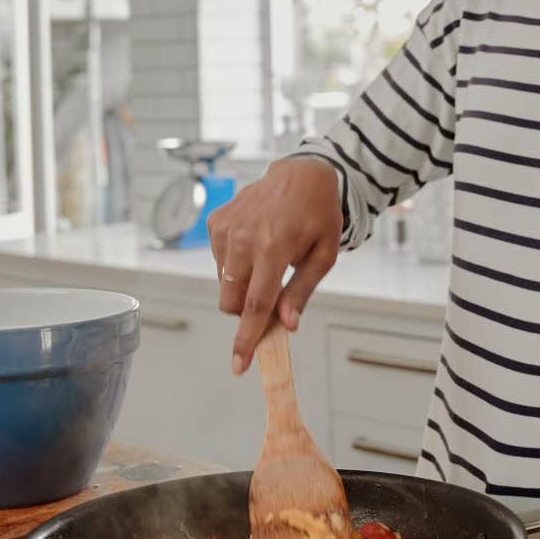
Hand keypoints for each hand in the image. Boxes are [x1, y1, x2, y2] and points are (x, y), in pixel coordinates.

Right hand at [206, 156, 342, 374]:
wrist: (300, 174)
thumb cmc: (317, 215)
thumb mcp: (324, 254)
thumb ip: (302, 290)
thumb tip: (287, 324)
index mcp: (273, 248)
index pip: (256, 305)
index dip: (246, 338)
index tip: (238, 364)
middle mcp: (243, 238)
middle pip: (231, 300)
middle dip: (246, 309)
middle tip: (270, 293)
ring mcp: (225, 228)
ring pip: (224, 283)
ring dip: (243, 284)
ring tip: (268, 258)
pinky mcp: (215, 222)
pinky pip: (219, 262)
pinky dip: (235, 263)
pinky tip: (255, 243)